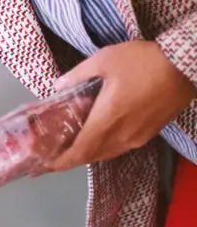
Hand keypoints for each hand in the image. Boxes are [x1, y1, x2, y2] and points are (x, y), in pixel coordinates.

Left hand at [49, 40, 195, 170]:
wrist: (184, 66)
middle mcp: (123, 135)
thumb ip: (78, 75)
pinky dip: (103, 147)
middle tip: (50, 155)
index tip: (44, 166)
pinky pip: (120, 147)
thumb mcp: (103, 60)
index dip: (62, 161)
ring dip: (87, 153)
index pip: (81, 150)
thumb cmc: (141, 61)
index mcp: (108, 120)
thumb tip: (57, 86)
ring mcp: (139, 137)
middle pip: (93, 155)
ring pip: (108, 153)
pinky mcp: (150, 133)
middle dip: (70, 159)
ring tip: (68, 147)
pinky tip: (95, 136)